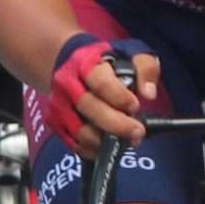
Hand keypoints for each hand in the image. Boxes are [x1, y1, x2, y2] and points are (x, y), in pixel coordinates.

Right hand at [51, 34, 156, 153]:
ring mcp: (58, 104)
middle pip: (89, 107)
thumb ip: (145, 68)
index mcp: (85, 63)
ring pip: (79, 129)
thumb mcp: (131, 54)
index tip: (135, 106)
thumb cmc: (107, 62)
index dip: (119, 97)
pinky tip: (108, 148)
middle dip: (116, 124)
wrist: (70, 64)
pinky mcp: (55, 121)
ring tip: (126, 141)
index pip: (100, 82)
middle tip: (138, 132)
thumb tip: (149, 94)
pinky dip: (91, 149)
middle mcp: (66, 83)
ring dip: (104, 141)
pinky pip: (72, 142)